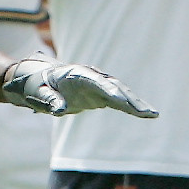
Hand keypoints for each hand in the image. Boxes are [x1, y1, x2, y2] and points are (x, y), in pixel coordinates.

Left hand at [3, 58, 156, 118]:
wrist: (38, 80)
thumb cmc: (36, 86)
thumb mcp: (38, 93)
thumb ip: (49, 100)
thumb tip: (59, 109)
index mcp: (76, 74)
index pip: (97, 82)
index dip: (111, 91)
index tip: (124, 102)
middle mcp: (91, 76)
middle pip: (114, 88)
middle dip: (130, 100)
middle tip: (146, 112)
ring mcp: (98, 84)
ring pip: (120, 93)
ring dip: (136, 104)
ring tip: (152, 115)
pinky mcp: (100, 94)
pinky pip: (118, 101)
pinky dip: (131, 107)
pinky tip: (146, 115)